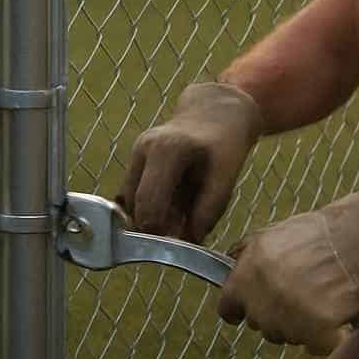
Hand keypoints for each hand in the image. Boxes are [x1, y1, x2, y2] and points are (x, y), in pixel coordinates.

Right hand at [115, 82, 263, 242]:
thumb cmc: (226, 145)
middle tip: (181, 231)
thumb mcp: (227, 178)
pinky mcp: (135, 158)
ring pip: (131, 201)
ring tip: (181, 212)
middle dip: (153, 225)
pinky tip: (172, 201)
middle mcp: (144, 149)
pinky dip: (150, 205)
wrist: (216, 112)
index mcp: (167, 150)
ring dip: (151, 215)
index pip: (148, 202)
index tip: (175, 246)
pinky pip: (134, 193)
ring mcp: (136, 152)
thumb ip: (208, 211)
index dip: (156, 230)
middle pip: (135, 205)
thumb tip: (189, 241)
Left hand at [218, 185, 358, 351]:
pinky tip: (332, 315)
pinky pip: (312, 346)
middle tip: (296, 291)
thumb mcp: (267, 235)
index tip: (249, 305)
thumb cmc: (313, 235)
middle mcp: (263, 302)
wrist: (355, 240)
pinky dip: (323, 337)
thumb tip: (227, 263)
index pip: (227, 310)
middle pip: (259, 324)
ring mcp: (289, 320)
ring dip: (297, 323)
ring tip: (317, 296)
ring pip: (285, 336)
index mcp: (246, 278)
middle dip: (272, 312)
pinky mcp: (317, 333)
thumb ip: (243, 254)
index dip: (239, 307)